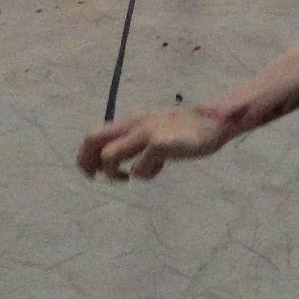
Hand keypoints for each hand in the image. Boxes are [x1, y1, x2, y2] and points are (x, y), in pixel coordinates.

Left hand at [77, 107, 229, 181]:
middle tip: (96, 178)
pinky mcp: (159, 144)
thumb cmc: (183, 128)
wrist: (213, 122)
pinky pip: (139, 167)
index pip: (94, 135)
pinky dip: (145, 174)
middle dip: (87, 163)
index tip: (92, 172)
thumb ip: (133, 139)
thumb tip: (111, 158)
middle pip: (92, 140)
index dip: (85, 156)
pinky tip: (159, 168)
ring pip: (109, 156)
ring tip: (129, 177)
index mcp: (131, 120)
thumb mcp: (152, 129)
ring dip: (114, 173)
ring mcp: (146, 133)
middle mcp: (134, 123)